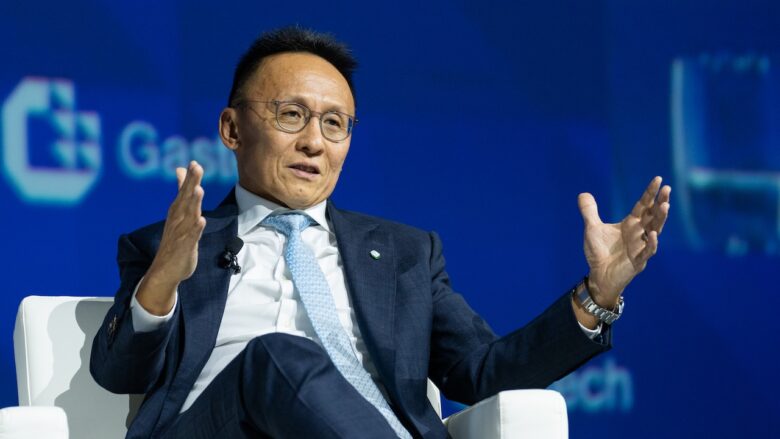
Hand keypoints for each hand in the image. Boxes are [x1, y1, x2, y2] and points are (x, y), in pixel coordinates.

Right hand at [136, 161, 205, 314]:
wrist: (165, 270)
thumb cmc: (175, 238)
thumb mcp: (179, 212)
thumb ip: (182, 191)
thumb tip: (181, 170)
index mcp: (177, 211)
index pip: (184, 192)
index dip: (190, 178)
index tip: (194, 163)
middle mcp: (178, 220)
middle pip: (186, 199)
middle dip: (191, 184)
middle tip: (196, 168)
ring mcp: (181, 233)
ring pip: (188, 216)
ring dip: (193, 204)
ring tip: (198, 190)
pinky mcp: (185, 247)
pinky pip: (191, 237)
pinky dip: (195, 229)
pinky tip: (201, 221)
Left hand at [577, 176, 670, 306]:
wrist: (598, 275)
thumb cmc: (599, 252)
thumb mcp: (591, 228)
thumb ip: (589, 211)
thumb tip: (583, 194)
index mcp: (631, 224)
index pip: (643, 205)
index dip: (650, 193)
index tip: (659, 179)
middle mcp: (639, 233)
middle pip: (653, 215)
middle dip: (661, 202)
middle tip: (667, 189)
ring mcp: (641, 246)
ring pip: (655, 230)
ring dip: (660, 218)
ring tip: (665, 205)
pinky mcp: (639, 261)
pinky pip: (648, 251)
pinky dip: (652, 243)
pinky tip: (653, 234)